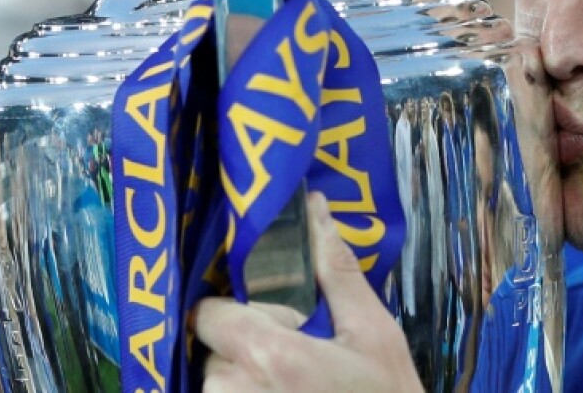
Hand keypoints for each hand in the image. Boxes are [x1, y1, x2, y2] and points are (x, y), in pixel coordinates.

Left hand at [196, 193, 421, 392]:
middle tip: (298, 358)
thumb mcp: (372, 330)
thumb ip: (334, 270)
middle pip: (214, 352)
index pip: (210, 315)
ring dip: (245, 382)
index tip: (275, 320)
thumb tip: (313, 208)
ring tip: (295, 386)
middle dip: (247, 348)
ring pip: (216, 386)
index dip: (238, 311)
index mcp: (270, 357)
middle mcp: (237, 392)